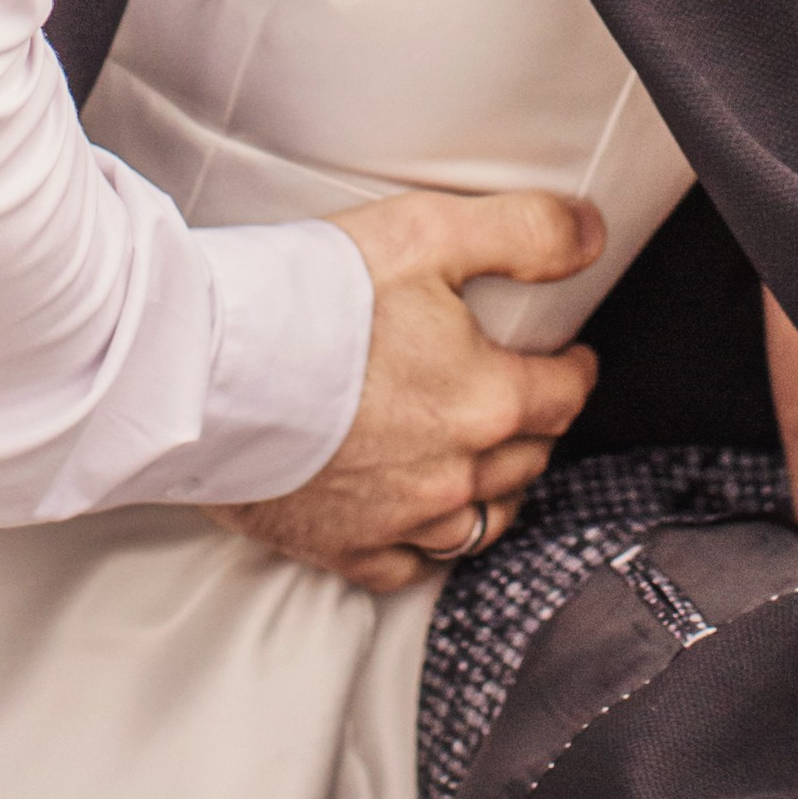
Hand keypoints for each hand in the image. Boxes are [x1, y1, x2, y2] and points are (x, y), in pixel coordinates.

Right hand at [213, 189, 602, 592]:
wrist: (205, 367)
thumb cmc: (309, 299)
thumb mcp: (428, 232)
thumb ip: (524, 231)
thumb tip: (591, 236)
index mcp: (485, 400)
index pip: (564, 394)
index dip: (574, 370)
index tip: (570, 360)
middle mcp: (454, 473)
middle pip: (527, 459)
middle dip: (534, 426)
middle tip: (524, 400)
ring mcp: (398, 519)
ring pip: (479, 522)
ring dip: (493, 491)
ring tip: (484, 463)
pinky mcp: (341, 547)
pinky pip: (408, 567)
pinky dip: (422, 546)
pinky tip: (416, 523)